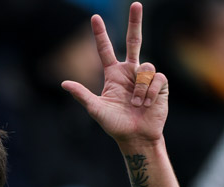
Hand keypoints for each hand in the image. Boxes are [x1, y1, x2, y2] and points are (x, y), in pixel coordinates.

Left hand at [61, 2, 167, 144]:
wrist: (136, 137)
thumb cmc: (115, 125)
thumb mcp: (96, 110)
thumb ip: (82, 95)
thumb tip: (64, 83)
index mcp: (113, 74)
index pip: (105, 50)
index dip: (101, 34)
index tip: (95, 17)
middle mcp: (130, 71)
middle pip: (134, 40)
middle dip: (135, 22)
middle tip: (136, 4)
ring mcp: (145, 76)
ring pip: (145, 66)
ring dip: (139, 88)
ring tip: (136, 104)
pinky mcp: (160, 84)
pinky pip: (156, 78)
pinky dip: (149, 92)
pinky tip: (146, 104)